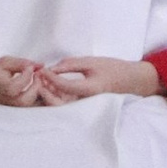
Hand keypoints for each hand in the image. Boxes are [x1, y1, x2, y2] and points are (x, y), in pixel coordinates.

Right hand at [0, 58, 46, 108]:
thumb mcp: (3, 63)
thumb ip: (22, 63)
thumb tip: (41, 65)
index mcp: (4, 88)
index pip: (24, 80)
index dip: (29, 70)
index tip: (28, 65)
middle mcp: (8, 101)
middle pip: (30, 97)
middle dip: (37, 85)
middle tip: (36, 75)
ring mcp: (11, 109)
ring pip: (31, 105)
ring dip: (36, 92)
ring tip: (34, 82)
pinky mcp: (14, 113)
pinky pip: (29, 108)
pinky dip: (34, 99)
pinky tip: (31, 89)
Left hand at [37, 57, 163, 101]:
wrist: (129, 80)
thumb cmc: (111, 68)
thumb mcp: (91, 62)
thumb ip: (70, 64)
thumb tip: (50, 68)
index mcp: (90, 90)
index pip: (64, 86)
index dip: (50, 77)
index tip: (42, 69)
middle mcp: (85, 102)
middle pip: (59, 103)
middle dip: (45, 91)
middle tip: (38, 77)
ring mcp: (83, 105)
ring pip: (60, 105)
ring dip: (48, 93)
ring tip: (41, 79)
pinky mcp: (81, 105)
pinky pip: (64, 103)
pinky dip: (54, 95)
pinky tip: (49, 83)